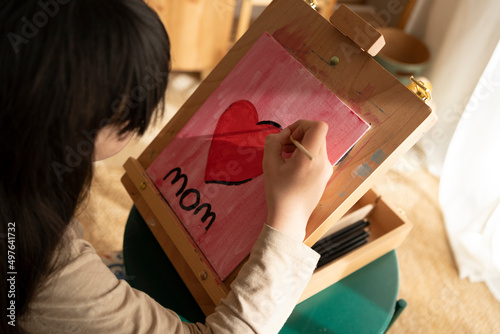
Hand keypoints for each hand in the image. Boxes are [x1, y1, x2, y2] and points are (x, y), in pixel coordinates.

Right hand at [263, 120, 331, 241]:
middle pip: (317, 134)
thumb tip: (283, 134)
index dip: (302, 125)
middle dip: (299, 135)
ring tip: (286, 157)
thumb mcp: (269, 164)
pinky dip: (306, 155)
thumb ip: (273, 142)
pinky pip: (318, 156)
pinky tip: (293, 167)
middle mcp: (323, 162)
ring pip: (318, 145)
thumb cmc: (278, 192)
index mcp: (310, 158)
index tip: (289, 137)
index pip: (318, 126)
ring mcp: (327, 169)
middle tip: (283, 147)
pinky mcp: (326, 176)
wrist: (290, 218)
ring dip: (302, 145)